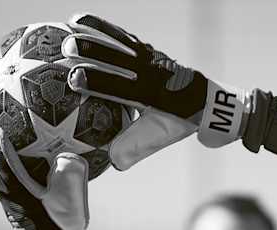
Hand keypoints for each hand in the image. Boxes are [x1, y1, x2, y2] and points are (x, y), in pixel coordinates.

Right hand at [60, 13, 249, 168]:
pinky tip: (85, 21)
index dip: (97, 82)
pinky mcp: (150, 51)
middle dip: (92, 50)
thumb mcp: (159, 136)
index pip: (120, 86)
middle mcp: (151, 71)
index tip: (74, 79)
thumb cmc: (180, 121)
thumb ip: (136, 147)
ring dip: (97, 31)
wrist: (208, 102)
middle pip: (118, 56)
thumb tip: (112, 162)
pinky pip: (125, 37)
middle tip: (67, 46)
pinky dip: (107, 28)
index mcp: (152, 94)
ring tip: (71, 22)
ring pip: (121, 41)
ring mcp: (152, 57)